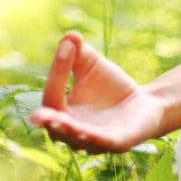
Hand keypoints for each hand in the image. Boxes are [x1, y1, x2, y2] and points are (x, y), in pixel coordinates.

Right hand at [28, 30, 166, 152]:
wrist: (143, 104)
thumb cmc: (109, 87)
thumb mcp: (91, 65)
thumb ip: (78, 53)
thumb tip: (70, 36)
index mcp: (60, 113)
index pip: (51, 96)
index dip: (57, 71)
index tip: (67, 46)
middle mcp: (71, 132)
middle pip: (56, 126)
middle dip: (48, 120)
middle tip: (36, 116)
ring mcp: (93, 141)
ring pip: (77, 138)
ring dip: (69, 130)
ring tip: (58, 121)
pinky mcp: (117, 143)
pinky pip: (103, 143)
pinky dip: (95, 139)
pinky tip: (90, 135)